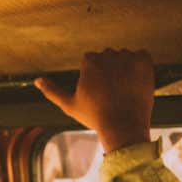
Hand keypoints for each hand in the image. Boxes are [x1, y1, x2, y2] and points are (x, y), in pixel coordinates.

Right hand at [34, 48, 154, 152]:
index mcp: (90, 61)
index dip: (96, 77)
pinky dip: (141, 66)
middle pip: (109, 57)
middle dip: (111, 70)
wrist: (123, 126)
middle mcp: (108, 55)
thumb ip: (52, 90)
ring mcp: (127, 58)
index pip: (92, 60)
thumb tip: (37, 80)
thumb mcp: (69, 105)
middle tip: (113, 92)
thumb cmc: (95, 116)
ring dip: (126, 68)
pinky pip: (142, 56)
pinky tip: (136, 81)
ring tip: (125, 90)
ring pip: (125, 57)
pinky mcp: (144, 63)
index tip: (100, 91)